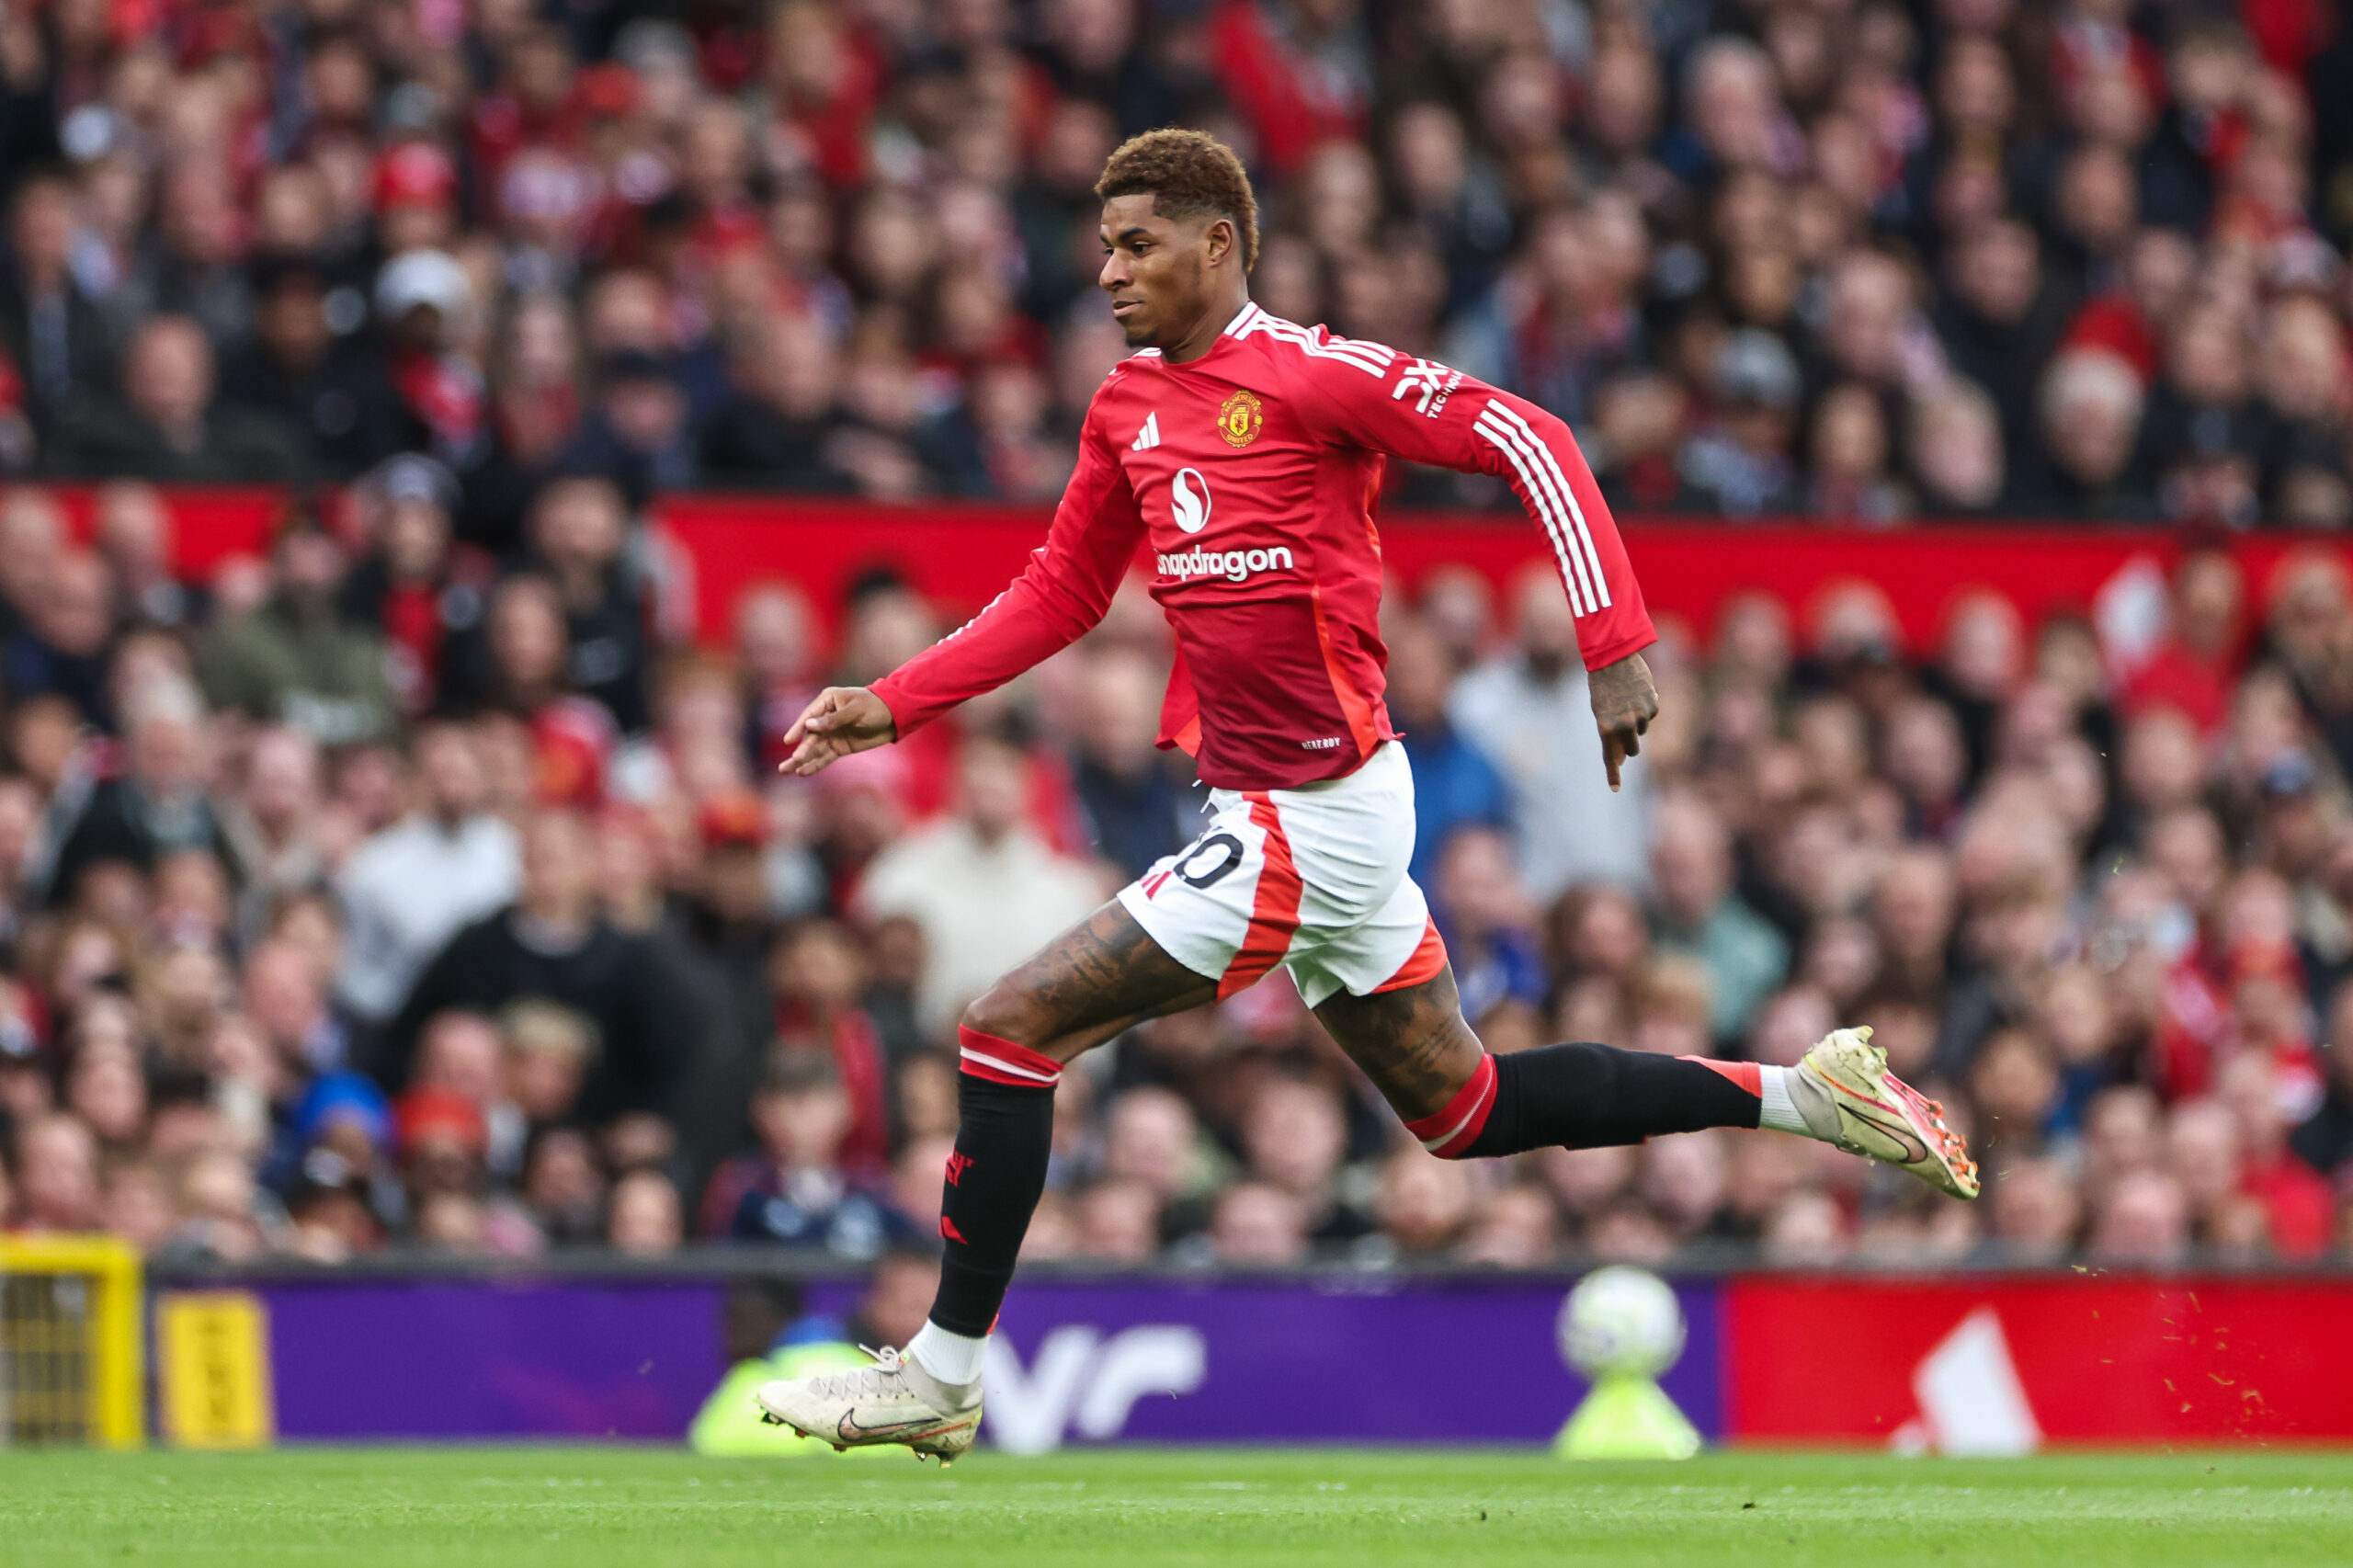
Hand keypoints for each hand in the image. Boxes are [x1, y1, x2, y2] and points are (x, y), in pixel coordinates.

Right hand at [780, 686, 897, 775]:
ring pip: (814, 749)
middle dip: (801, 749)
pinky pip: (825, 757)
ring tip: (785, 770)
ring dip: (801, 759)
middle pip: (810, 735)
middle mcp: (826, 718)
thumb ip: (833, 719)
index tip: (789, 740)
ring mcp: (832, 734)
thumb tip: (809, 725)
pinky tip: (803, 772)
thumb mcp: (856, 710)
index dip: (798, 728)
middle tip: (794, 760)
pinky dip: (815, 765)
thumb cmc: (875, 706)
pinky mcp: (839, 747)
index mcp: (827, 701)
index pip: (809, 715)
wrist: (895, 717)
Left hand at [1588, 651, 1657, 792]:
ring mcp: (1640, 716)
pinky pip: (1651, 716)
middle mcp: (1624, 725)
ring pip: (1642, 732)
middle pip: (1633, 750)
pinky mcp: (1653, 705)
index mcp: (1605, 727)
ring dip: (1637, 723)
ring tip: (1626, 701)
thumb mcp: (1600, 712)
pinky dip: (1646, 708)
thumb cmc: (1602, 686)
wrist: (1614, 657)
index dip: (1612, 775)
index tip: (1615, 789)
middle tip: (1624, 728)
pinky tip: (1637, 693)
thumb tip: (1623, 759)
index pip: (1610, 758)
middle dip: (1630, 745)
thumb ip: (1610, 735)